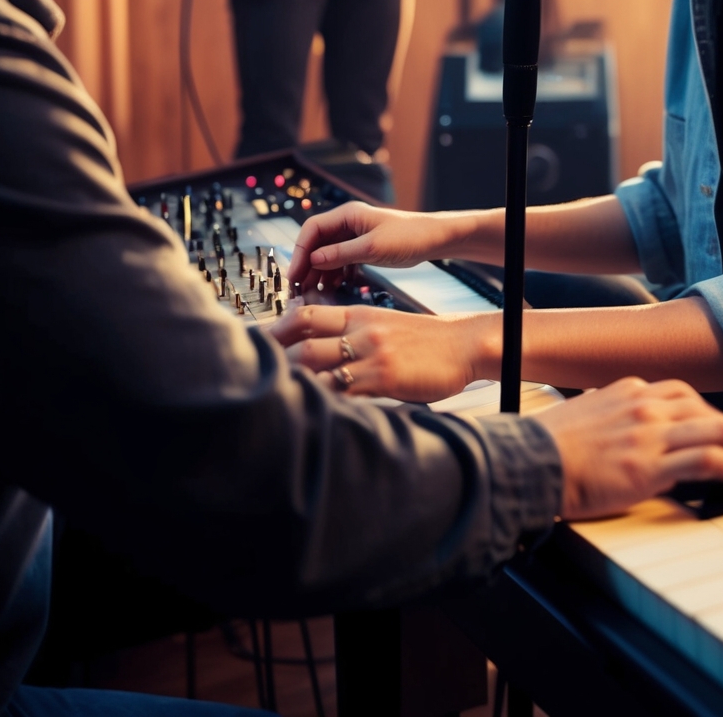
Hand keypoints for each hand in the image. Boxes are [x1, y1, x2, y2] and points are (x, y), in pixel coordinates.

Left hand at [271, 302, 485, 401]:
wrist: (463, 344)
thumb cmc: (426, 339)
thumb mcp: (386, 323)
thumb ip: (354, 330)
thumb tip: (320, 344)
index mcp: (360, 313)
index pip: (306, 314)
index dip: (277, 329)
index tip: (259, 343)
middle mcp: (361, 331)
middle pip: (303, 342)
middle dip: (277, 361)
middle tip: (258, 375)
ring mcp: (371, 356)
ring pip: (317, 367)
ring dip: (295, 382)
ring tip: (278, 395)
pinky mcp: (384, 380)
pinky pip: (343, 392)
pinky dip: (323, 400)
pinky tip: (312, 408)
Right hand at [287, 201, 457, 291]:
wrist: (435, 240)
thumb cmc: (409, 237)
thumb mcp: (372, 248)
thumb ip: (340, 254)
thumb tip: (312, 261)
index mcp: (348, 214)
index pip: (312, 229)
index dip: (300, 251)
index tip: (294, 275)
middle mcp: (348, 223)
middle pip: (317, 243)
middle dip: (308, 265)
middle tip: (300, 289)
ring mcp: (355, 235)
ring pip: (328, 254)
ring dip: (320, 272)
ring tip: (314, 293)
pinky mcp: (363, 248)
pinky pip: (341, 260)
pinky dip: (336, 273)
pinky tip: (334, 287)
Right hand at [533, 378, 722, 518]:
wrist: (528, 463)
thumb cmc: (547, 449)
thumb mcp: (586, 419)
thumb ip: (614, 421)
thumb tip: (628, 438)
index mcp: (629, 390)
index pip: (682, 394)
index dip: (709, 413)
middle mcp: (644, 404)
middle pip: (706, 409)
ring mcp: (650, 433)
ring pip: (718, 430)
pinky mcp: (651, 464)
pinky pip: (709, 460)